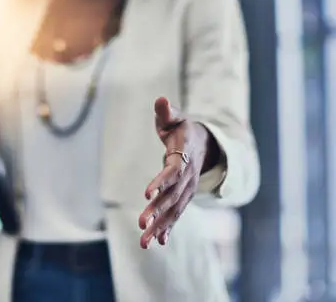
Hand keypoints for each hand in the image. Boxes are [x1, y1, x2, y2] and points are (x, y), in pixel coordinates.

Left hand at [138, 97, 211, 248]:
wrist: (203, 142)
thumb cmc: (181, 128)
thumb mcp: (174, 119)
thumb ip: (166, 113)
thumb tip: (160, 101)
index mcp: (183, 157)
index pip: (172, 172)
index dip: (161, 182)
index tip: (147, 194)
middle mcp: (187, 177)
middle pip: (172, 197)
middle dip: (157, 211)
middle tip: (141, 225)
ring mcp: (187, 189)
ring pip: (173, 210)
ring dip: (160, 226)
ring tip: (144, 242)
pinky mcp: (183, 197)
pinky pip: (176, 214)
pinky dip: (168, 228)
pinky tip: (158, 242)